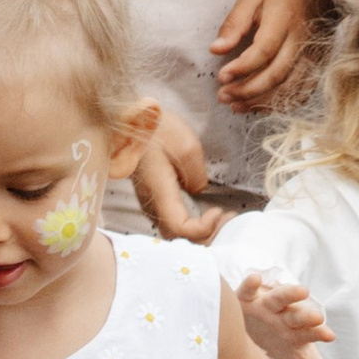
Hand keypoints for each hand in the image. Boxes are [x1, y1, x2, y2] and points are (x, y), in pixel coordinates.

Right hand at [123, 102, 223, 245]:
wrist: (130, 121)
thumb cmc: (156, 129)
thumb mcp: (187, 146)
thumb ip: (197, 175)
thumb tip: (198, 190)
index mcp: (159, 192)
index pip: (181, 228)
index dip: (203, 228)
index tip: (218, 210)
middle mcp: (152, 203)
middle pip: (179, 237)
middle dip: (207, 235)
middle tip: (229, 219)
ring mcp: (151, 202)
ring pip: (176, 232)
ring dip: (201, 231)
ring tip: (223, 218)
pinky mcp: (154, 197)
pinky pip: (174, 221)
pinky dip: (194, 224)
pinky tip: (209, 213)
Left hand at [214, 0, 329, 111]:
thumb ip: (234, 23)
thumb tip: (216, 50)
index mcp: (283, 19)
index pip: (263, 50)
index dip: (241, 67)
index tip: (221, 76)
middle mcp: (300, 40)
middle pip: (276, 74)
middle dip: (247, 90)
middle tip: (223, 96)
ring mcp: (312, 55)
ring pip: (289, 88)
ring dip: (261, 102)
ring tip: (236, 106)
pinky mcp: (317, 64)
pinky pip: (302, 92)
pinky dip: (281, 104)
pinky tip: (259, 106)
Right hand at [236, 271, 346, 358]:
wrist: (252, 324)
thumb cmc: (280, 340)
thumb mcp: (299, 357)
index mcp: (298, 331)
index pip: (310, 333)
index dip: (318, 334)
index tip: (330, 336)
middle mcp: (284, 317)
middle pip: (297, 316)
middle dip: (306, 316)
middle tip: (318, 316)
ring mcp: (266, 306)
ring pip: (278, 298)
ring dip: (288, 294)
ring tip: (303, 291)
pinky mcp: (247, 299)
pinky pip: (248, 290)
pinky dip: (250, 284)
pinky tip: (255, 278)